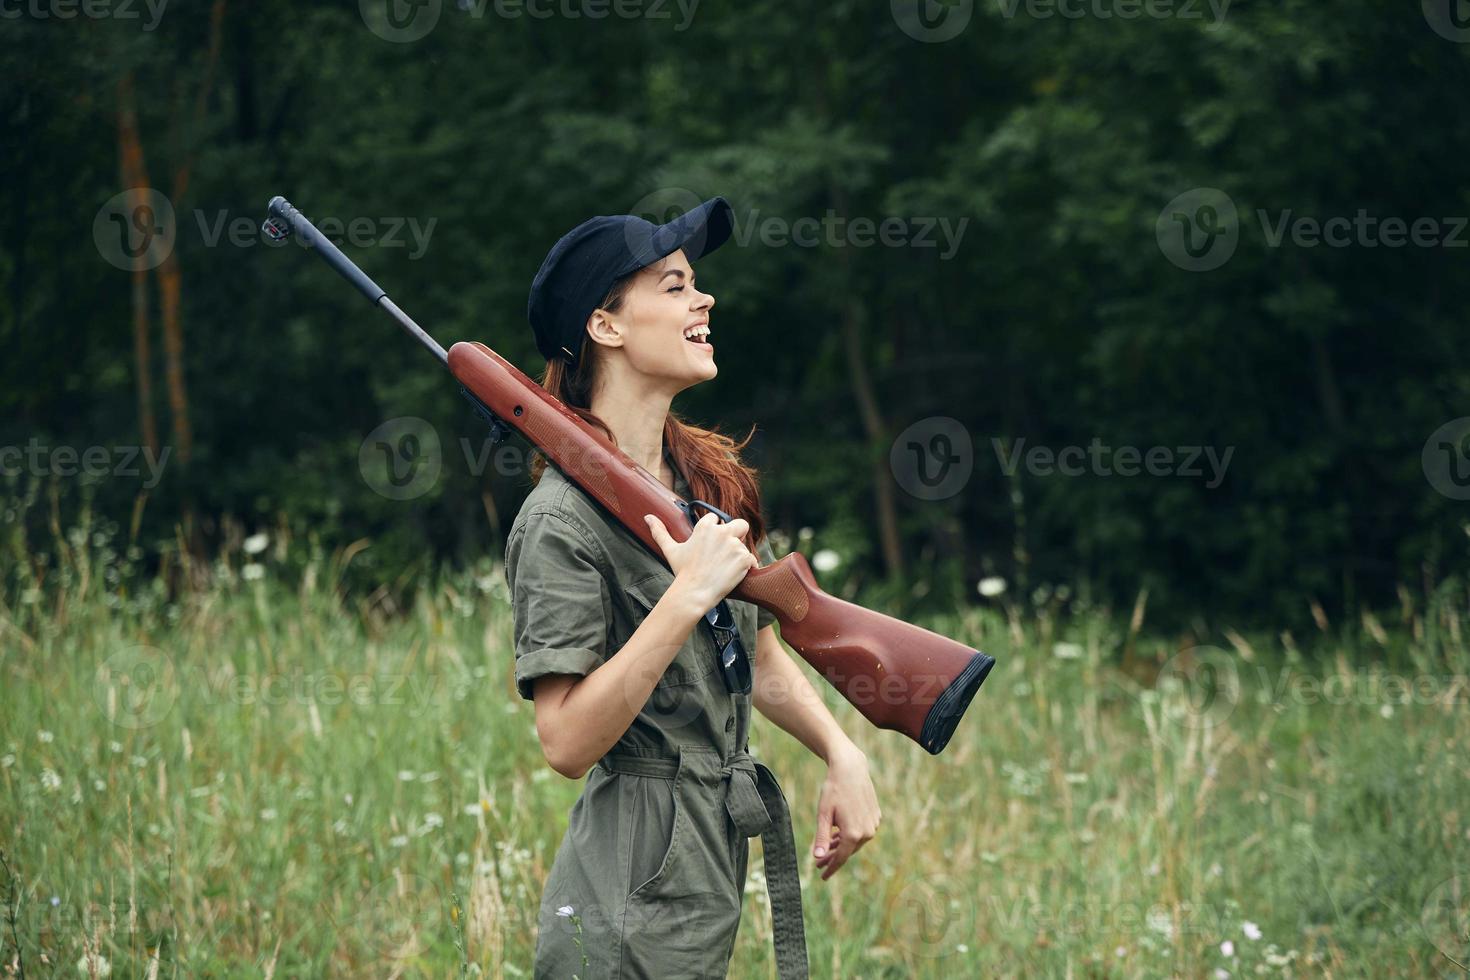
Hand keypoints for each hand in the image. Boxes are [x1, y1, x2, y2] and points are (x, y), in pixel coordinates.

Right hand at [645, 511, 756, 609]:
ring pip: (744, 545)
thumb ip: (660, 532)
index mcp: (705, 526)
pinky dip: (747, 567)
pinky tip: (736, 574)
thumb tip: (648, 517)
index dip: (714, 531)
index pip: (716, 518)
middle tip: (726, 551)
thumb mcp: (671, 550)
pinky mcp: (744, 558)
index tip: (710, 545)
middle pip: (739, 524)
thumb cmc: (682, 572)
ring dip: (738, 554)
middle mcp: (722, 532)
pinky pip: (752, 558)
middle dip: (736, 534)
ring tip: (725, 568)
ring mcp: (734, 545)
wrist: (694, 593)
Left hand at [812, 745, 881, 880]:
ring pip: (855, 841)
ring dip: (841, 846)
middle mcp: (867, 832)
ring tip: (827, 848)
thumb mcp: (823, 814)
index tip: (822, 877)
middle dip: (833, 857)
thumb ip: (821, 837)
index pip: (840, 858)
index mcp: (853, 834)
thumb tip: (817, 857)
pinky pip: (861, 832)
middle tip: (819, 863)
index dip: (830, 868)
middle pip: (848, 851)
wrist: (851, 769)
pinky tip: (839, 835)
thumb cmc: (834, 790)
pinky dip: (850, 835)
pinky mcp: (876, 816)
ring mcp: (873, 824)